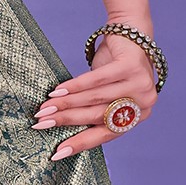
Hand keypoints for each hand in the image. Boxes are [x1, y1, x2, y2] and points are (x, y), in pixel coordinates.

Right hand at [31, 21, 159, 159]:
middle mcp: (144, 103)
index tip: (57, 153)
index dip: (80, 143)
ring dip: (65, 104)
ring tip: (45, 108)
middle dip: (66, 121)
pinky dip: (75, 86)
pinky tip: (58, 90)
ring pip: (94, 98)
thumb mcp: (108, 93)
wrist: (132, 31)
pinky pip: (97, 79)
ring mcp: (140, 84)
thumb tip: (62, 127)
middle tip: (41, 124)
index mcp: (139, 115)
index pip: (107, 134)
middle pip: (97, 116)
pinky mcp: (130, 66)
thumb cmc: (115, 67)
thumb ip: (96, 109)